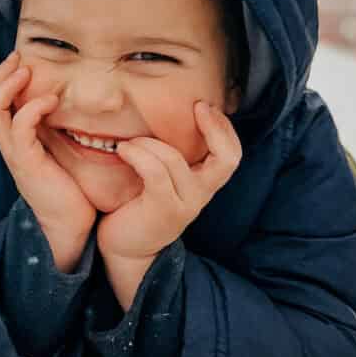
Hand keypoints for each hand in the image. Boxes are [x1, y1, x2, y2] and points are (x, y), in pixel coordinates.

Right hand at [0, 51, 95, 270]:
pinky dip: (32, 109)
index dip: (0, 79)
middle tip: (18, 58)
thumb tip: (66, 102)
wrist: (69, 228)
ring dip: (8, 87)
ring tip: (27, 72)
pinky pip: (20, 130)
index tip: (19, 60)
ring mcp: (15, 155)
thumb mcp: (58, 152)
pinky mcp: (28, 164)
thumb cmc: (69, 189)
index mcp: (14, 142)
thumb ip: (54, 131)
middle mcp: (9, 146)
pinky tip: (51, 100)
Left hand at [97, 101, 240, 306]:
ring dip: (149, 143)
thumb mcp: (163, 178)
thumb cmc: (139, 204)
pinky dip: (138, 155)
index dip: (225, 128)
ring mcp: (185, 204)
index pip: (232, 155)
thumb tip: (165, 114)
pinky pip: (155, 172)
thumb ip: (171, 156)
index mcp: (203, 184)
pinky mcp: (163, 210)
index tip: (204, 106)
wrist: (127, 250)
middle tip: (196, 108)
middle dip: (215, 128)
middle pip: (226, 160)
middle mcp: (200, 195)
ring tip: (129, 142)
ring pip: (175, 160)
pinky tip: (123, 151)